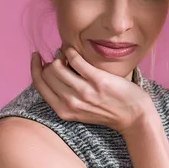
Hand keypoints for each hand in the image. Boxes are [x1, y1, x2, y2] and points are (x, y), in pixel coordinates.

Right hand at [30, 46, 150, 134]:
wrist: (134, 116)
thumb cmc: (106, 110)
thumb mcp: (79, 111)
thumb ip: (64, 96)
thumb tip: (50, 68)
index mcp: (63, 111)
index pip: (39, 85)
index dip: (34, 68)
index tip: (37, 57)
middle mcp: (71, 103)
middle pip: (47, 74)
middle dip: (50, 62)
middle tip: (59, 58)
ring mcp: (84, 92)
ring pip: (57, 66)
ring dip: (60, 56)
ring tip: (68, 55)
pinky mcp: (97, 80)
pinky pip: (75, 59)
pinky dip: (71, 52)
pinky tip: (75, 52)